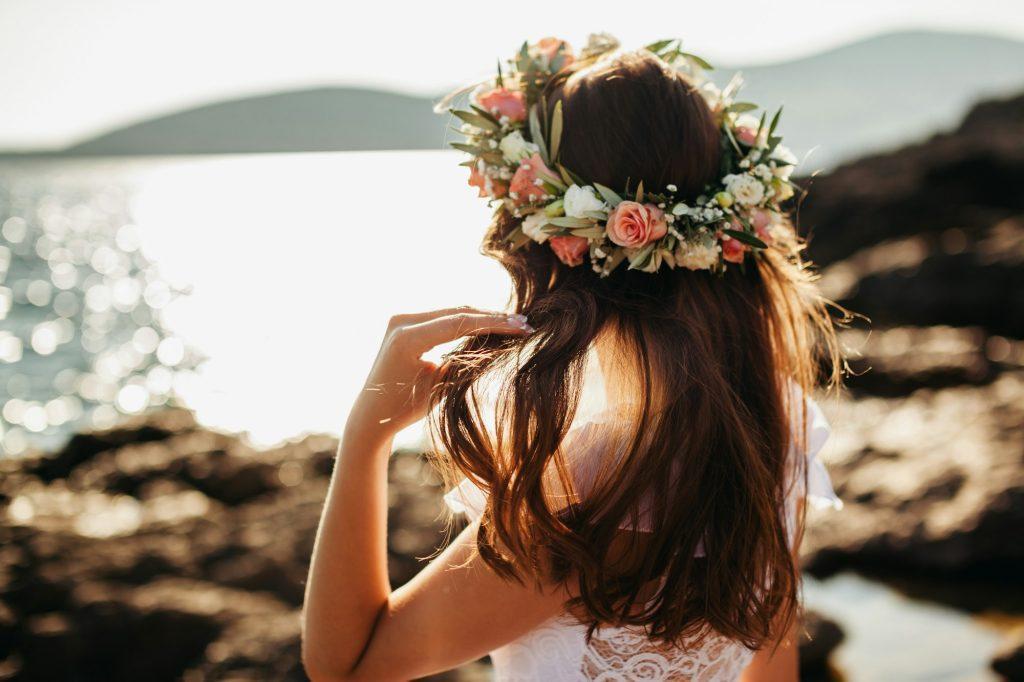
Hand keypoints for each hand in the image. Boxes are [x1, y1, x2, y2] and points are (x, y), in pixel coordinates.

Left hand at [346, 307, 533, 444]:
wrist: (371, 413)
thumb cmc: (404, 408)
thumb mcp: (440, 387)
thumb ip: (463, 361)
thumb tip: (494, 344)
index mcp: (407, 338)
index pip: (460, 322)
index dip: (495, 323)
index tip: (522, 327)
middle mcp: (402, 321)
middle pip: (458, 312)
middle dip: (492, 317)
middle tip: (524, 324)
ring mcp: (402, 319)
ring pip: (451, 312)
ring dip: (481, 317)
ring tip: (512, 324)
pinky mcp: (405, 323)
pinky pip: (441, 318)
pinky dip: (465, 321)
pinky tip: (488, 325)